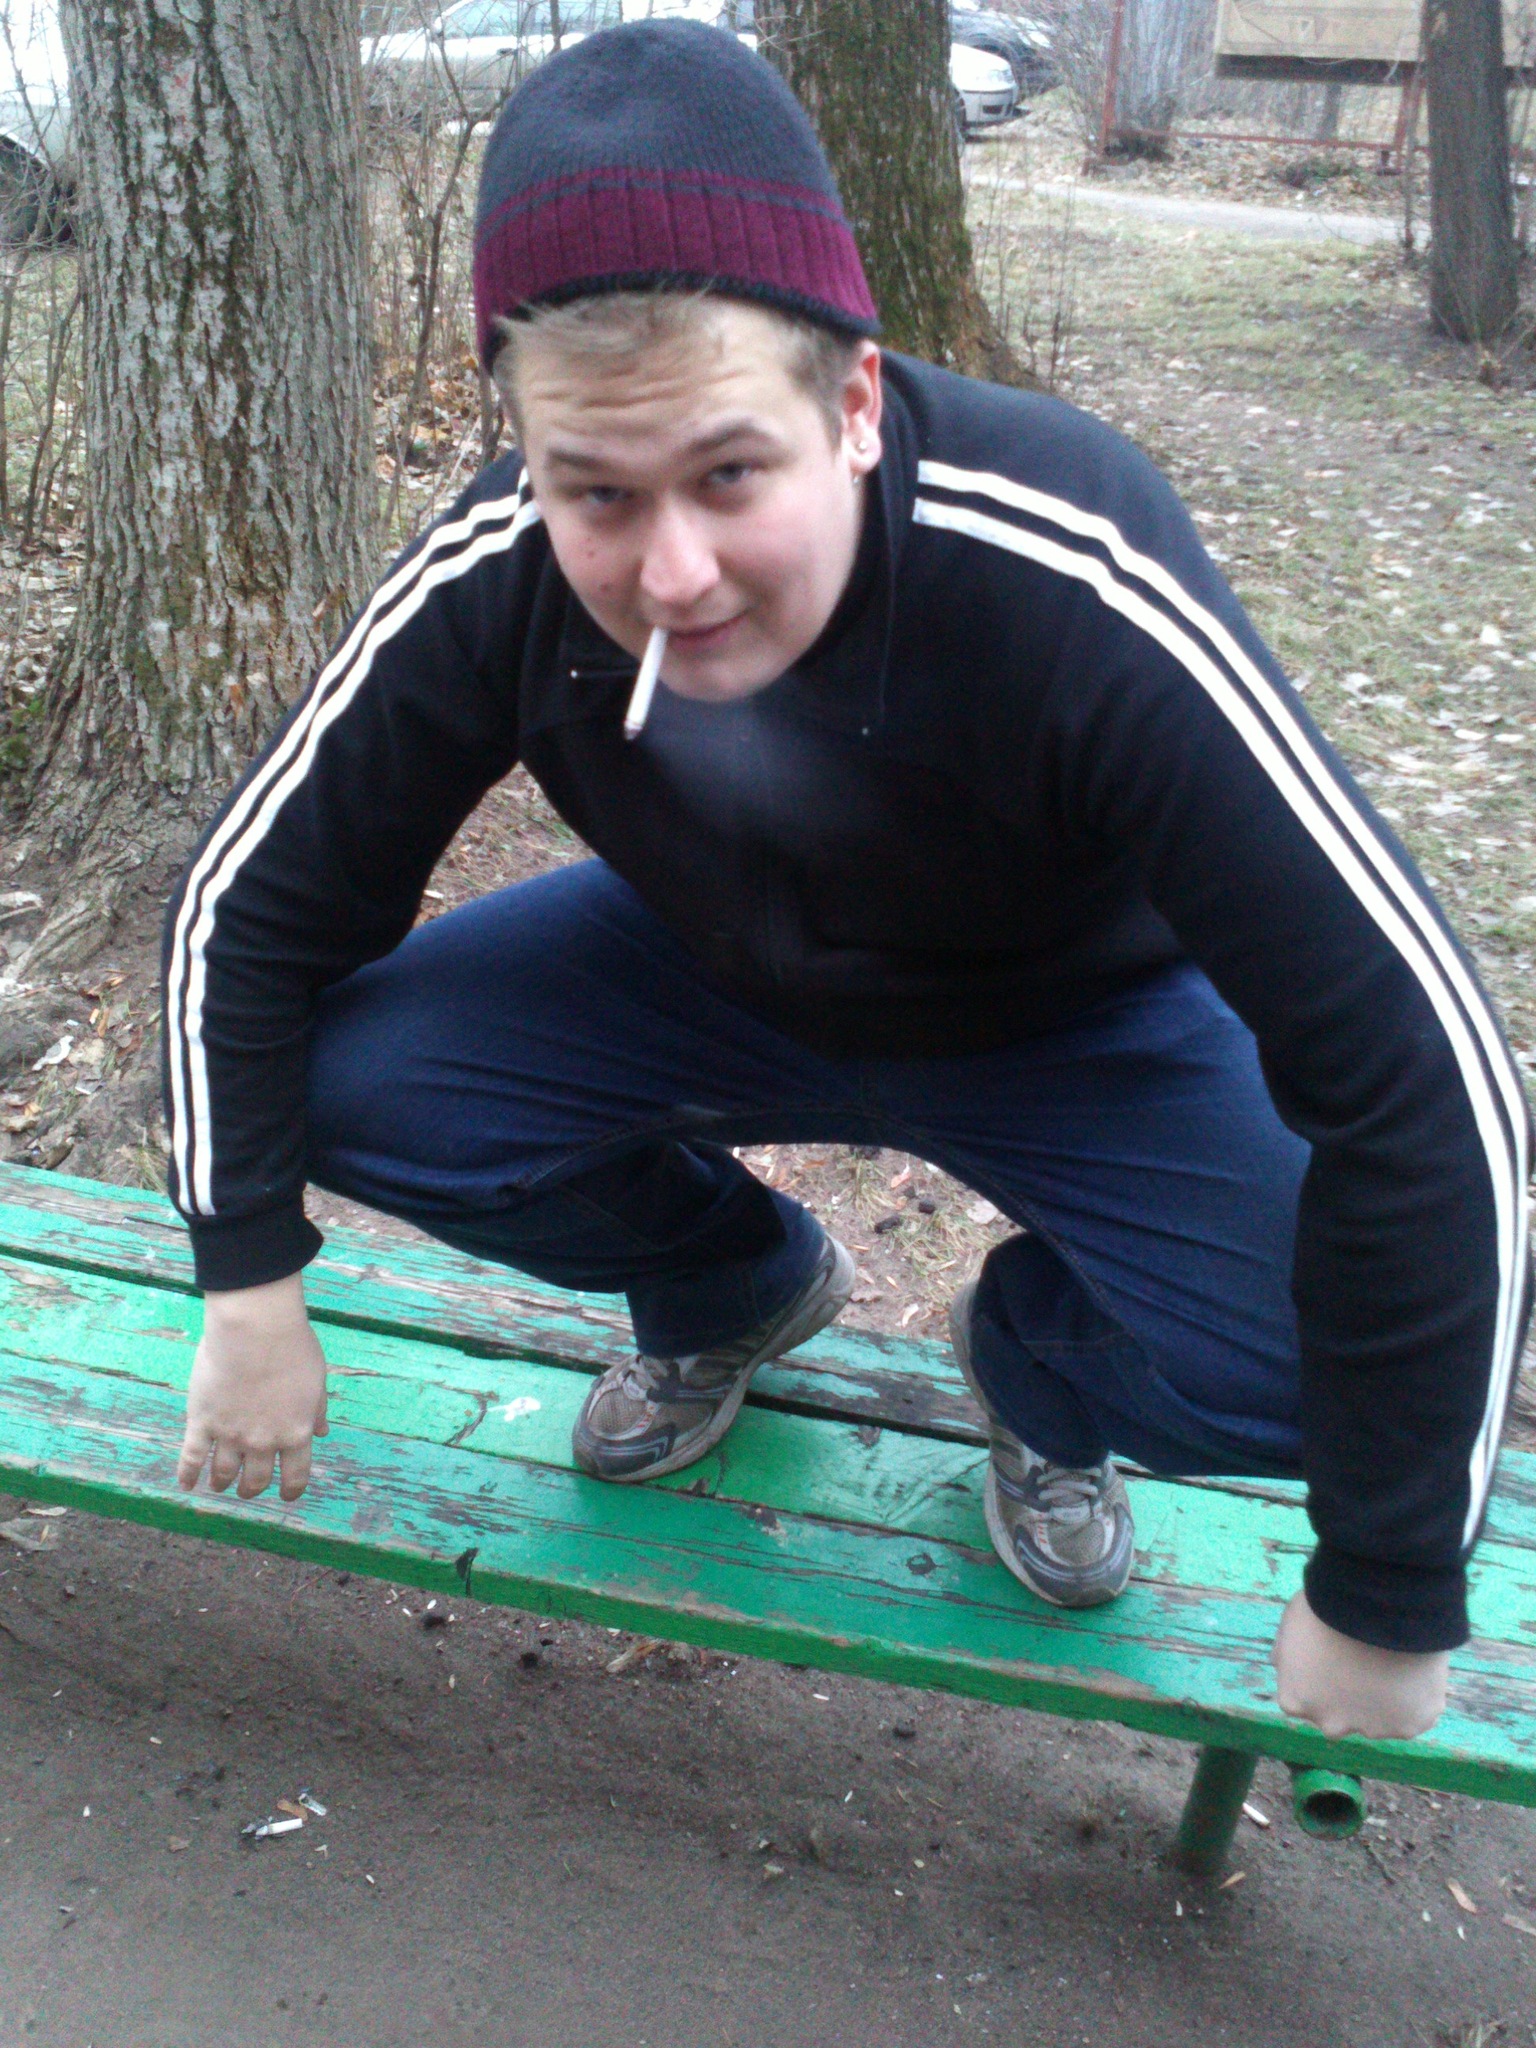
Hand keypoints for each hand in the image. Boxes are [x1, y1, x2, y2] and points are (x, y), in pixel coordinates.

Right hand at [177, 1274, 329, 1501]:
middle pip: (257, 1479)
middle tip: (247, 1490)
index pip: (296, 1476)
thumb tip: (322, 1432)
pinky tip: (186, 1484)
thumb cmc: (292, 1347)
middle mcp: (264, 1441)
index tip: (286, 1496)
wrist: (256, 1330)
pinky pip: (192, 1457)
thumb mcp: (316, 1381)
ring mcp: (231, 1435)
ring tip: (219, 1485)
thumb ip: (317, 1411)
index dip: (291, 1491)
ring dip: (222, 1483)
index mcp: (296, 1433)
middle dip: (252, 1489)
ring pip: (224, 1473)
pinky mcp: (202, 1422)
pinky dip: (187, 1474)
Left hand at [1273, 1588, 1448, 1739]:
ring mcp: (1371, 1728)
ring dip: (1385, 1698)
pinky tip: (1414, 1668)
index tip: (1336, 1654)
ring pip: (1379, 1718)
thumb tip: (1282, 1665)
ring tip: (1393, 1659)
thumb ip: (1286, 1654)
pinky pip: (1413, 1715)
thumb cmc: (1328, 1607)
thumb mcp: (1291, 1626)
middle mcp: (1331, 1723)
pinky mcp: (1409, 1726)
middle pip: (1340, 1716)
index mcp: (1297, 1700)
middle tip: (1366, 1659)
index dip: (1323, 1675)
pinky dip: (1415, 1698)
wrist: (1377, 1605)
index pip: (1306, 1698)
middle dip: (1351, 1696)